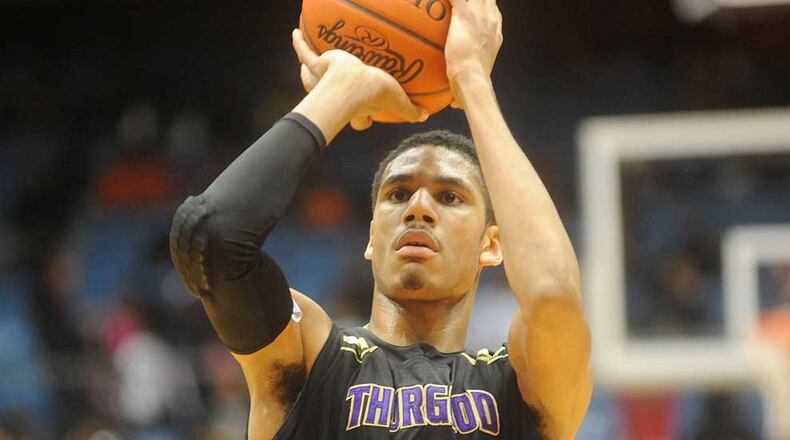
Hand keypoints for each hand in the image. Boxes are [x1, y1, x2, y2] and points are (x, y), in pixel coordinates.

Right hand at [292, 29, 428, 129]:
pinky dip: (299, 43)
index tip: (367, 119)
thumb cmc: (374, 93)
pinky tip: (296, 31)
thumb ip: (410, 110)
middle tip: (335, 87)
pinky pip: (305, 53)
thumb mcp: (397, 101)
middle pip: (333, 98)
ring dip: (310, 73)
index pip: (360, 121)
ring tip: (312, 62)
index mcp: (358, 108)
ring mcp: (324, 80)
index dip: (363, 121)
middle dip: (334, 98)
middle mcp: (337, 96)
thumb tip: (425, 116)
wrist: (351, 82)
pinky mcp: (318, 64)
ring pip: (313, 79)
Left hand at [445, 0, 502, 108]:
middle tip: (462, 4)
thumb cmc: (471, 86)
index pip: (492, 13)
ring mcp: (480, 16)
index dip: (485, 9)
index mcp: (494, 34)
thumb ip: (461, 89)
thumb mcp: (470, 81)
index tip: (475, 9)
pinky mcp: (465, 13)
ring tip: (451, 2)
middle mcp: (491, 21)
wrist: (472, 80)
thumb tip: (455, 105)